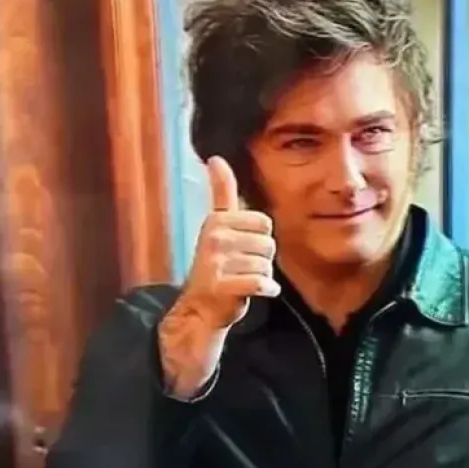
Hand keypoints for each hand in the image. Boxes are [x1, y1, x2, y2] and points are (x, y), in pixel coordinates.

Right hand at [180, 155, 280, 329]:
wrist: (200, 309)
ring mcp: (216, 261)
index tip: (241, 247)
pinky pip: (262, 282)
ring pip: (266, 264)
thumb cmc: (216, 267)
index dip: (260, 238)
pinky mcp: (222, 285)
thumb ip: (221, 193)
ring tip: (243, 280)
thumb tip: (215, 158)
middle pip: (268, 243)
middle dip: (262, 259)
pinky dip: (266, 289)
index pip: (263, 222)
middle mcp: (214, 237)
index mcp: (216, 221)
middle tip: (242, 268)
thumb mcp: (218, 226)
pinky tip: (257, 292)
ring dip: (262, 276)